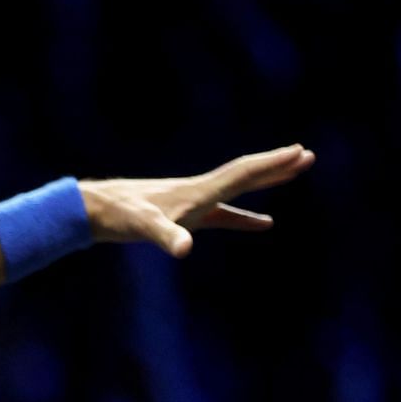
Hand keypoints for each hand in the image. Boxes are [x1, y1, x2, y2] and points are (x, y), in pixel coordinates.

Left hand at [79, 144, 315, 257]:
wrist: (94, 210)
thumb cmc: (120, 217)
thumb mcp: (144, 229)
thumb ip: (166, 237)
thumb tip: (185, 249)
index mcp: (197, 192)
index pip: (242, 174)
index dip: (271, 164)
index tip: (299, 152)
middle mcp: (198, 191)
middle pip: (245, 175)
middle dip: (276, 166)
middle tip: (306, 155)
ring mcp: (192, 202)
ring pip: (237, 190)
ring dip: (265, 182)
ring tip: (292, 172)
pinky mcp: (184, 216)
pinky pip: (224, 214)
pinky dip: (245, 217)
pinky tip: (263, 222)